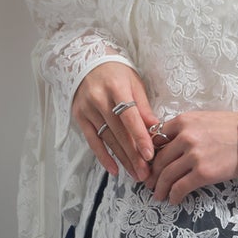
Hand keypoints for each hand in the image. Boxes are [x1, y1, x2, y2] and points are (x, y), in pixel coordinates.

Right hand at [72, 63, 159, 182]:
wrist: (87, 63)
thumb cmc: (116, 74)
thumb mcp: (134, 83)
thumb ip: (143, 107)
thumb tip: (157, 129)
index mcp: (116, 88)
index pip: (129, 117)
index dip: (140, 137)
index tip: (149, 155)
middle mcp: (99, 99)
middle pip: (119, 132)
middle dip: (133, 155)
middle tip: (145, 173)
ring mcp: (87, 109)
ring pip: (107, 139)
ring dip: (122, 159)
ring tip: (136, 174)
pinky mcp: (80, 117)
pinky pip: (92, 141)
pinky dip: (103, 157)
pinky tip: (114, 169)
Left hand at [143, 110, 237, 204]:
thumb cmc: (231, 129)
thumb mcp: (203, 119)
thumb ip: (184, 129)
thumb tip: (166, 144)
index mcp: (183, 121)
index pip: (156, 139)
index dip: (149, 154)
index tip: (148, 164)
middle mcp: (185, 137)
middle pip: (159, 159)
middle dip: (152, 175)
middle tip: (150, 183)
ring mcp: (194, 155)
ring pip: (167, 175)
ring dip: (160, 188)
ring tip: (158, 195)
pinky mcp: (203, 172)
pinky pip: (180, 187)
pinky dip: (174, 195)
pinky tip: (173, 200)